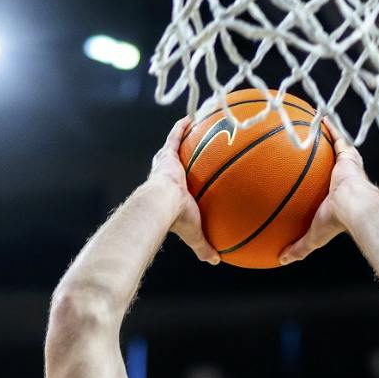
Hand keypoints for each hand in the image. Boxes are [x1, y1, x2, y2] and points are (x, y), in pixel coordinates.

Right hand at [146, 116, 219, 264]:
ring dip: (181, 136)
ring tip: (194, 126)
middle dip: (178, 155)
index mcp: (170, 194)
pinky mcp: (167, 154)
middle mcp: (165, 177)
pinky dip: (182, 127)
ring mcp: (165, 164)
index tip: (188, 178)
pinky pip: (176, 136)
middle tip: (189, 149)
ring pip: (174, 147)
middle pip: (172, 163)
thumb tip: (216, 260)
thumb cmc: (177, 220)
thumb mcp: (195, 234)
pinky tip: (192, 117)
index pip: (176, 186)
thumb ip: (204, 246)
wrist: (162, 205)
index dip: (181, 181)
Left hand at [278, 128, 373, 264]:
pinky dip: (326, 126)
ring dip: (321, 137)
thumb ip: (299, 247)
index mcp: (334, 197)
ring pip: (331, 148)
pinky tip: (314, 115)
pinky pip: (336, 136)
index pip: (321, 188)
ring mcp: (345, 166)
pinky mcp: (348, 154)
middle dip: (317, 157)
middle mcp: (340, 179)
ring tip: (305, 125)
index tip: (301, 179)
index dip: (313, 183)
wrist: (355, 208)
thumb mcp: (313, 237)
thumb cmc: (336, 222)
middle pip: (326, 165)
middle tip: (300, 149)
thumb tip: (280, 259)